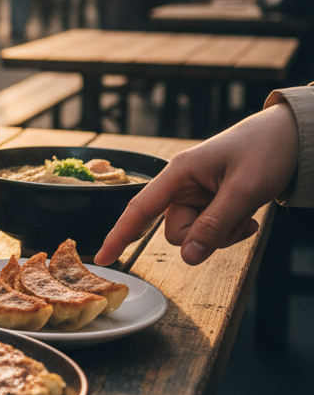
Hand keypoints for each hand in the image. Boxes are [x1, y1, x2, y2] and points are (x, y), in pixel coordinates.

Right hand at [94, 103, 298, 266]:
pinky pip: (210, 231)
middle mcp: (181, 185)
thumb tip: (188, 257)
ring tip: (247, 214)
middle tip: (237, 220)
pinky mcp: (210, 203)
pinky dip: (229, 231)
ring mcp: (196, 196)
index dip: (119, 235)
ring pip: (194, 235)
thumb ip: (215, 225)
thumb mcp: (244, 189)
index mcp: (179, 172)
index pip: (140, 208)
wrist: (292, 136)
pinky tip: (248, 217)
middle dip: (204, 236)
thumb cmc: (266, 150)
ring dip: (222, 235)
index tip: (102, 258)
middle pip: (174, 231)